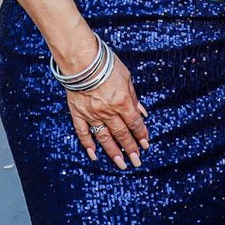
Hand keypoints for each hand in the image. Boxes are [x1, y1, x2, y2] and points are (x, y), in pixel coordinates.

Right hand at [65, 54, 148, 168]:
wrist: (81, 60)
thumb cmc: (106, 64)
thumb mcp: (127, 78)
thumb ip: (133, 97)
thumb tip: (141, 112)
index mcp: (122, 102)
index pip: (134, 123)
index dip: (141, 134)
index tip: (146, 144)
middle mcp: (108, 112)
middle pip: (121, 134)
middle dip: (130, 149)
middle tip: (137, 161)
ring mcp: (92, 114)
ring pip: (104, 138)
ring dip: (113, 152)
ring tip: (121, 164)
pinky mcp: (78, 113)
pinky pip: (83, 133)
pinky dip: (88, 145)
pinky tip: (94, 155)